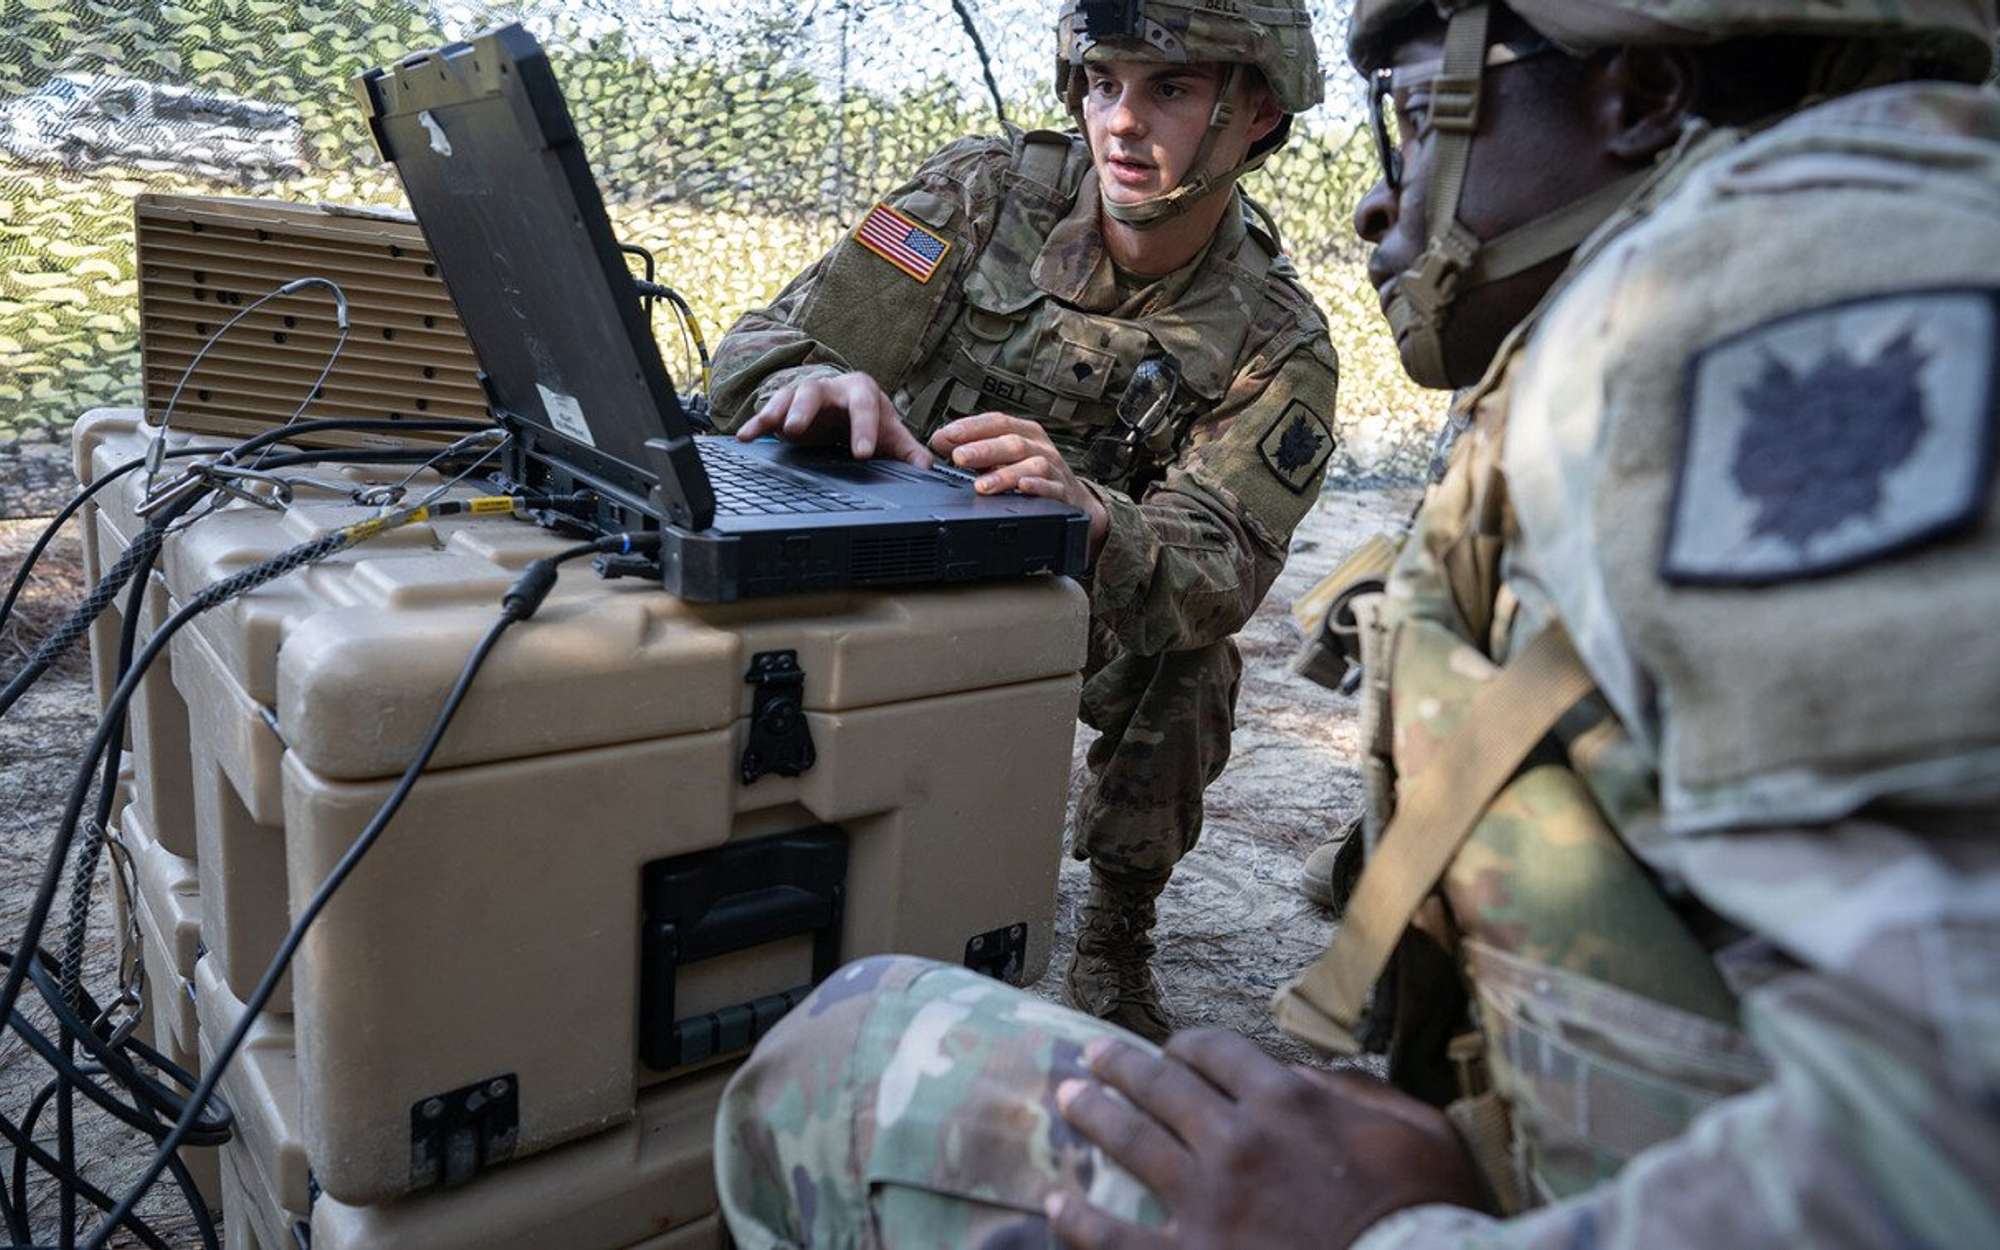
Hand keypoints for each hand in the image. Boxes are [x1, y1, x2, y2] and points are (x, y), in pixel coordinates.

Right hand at [734, 371, 932, 465]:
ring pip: (788, 396)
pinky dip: (756, 424)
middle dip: (805, 409)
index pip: (863, 404)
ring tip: (769, 428)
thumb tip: (927, 467)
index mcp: (860, 390)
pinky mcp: (785, 407)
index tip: (862, 452)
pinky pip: (768, 412)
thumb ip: (906, 450)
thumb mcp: (889, 434)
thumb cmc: (868, 418)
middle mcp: (830, 387)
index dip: (863, 427)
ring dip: (777, 411)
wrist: (845, 406)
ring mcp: (804, 395)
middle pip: (815, 390)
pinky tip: (745, 437)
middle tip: (797, 429)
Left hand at [929, 413, 1109, 559]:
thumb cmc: (1032, 474)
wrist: (1074, 500)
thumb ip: (973, 448)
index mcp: (1024, 432)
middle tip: (958, 457)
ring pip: (1031, 465)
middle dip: (982, 450)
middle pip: (1011, 442)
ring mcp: (1054, 469)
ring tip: (981, 485)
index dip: (971, 427)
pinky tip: (1022, 488)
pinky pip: (1052, 488)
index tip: (946, 435)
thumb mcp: (1003, 457)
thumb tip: (938, 440)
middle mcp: (1040, 446)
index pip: (996, 422)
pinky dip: (1037, 487)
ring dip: (1004, 474)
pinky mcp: (1063, 492)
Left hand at [1047, 1029, 1486, 1248]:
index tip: (1175, 1049)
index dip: (1190, 1045)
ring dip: (1094, 1116)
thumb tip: (1313, 1077)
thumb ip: (1363, 1093)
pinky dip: (1079, 1219)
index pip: (1218, 1051)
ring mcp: (1206, 1202)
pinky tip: (1056, 1203)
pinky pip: (1115, 1238)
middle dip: (1122, 1066)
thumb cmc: (1426, 1214)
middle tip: (1091, 1056)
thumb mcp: (1419, 1132)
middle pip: (1162, 1085)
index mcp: (1286, 1101)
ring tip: (1066, 1100)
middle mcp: (1235, 1140)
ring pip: (1131, 1143)